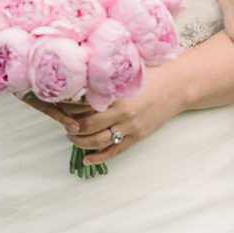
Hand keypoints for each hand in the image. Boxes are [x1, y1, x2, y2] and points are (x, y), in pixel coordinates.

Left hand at [50, 66, 182, 160]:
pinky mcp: (137, 137)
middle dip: (70, 127)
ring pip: (98, 141)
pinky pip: (115, 151)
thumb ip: (106, 77)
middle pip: (86, 125)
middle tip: (64, 124)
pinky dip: (99, 158)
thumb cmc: (150, 76)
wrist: (176, 87)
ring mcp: (130, 127)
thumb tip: (80, 76)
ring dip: (80, 142)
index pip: (83, 104)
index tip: (57, 106)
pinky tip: (87, 159)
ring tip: (72, 138)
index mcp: (116, 94)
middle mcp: (122, 112)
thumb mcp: (126, 73)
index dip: (66, 108)